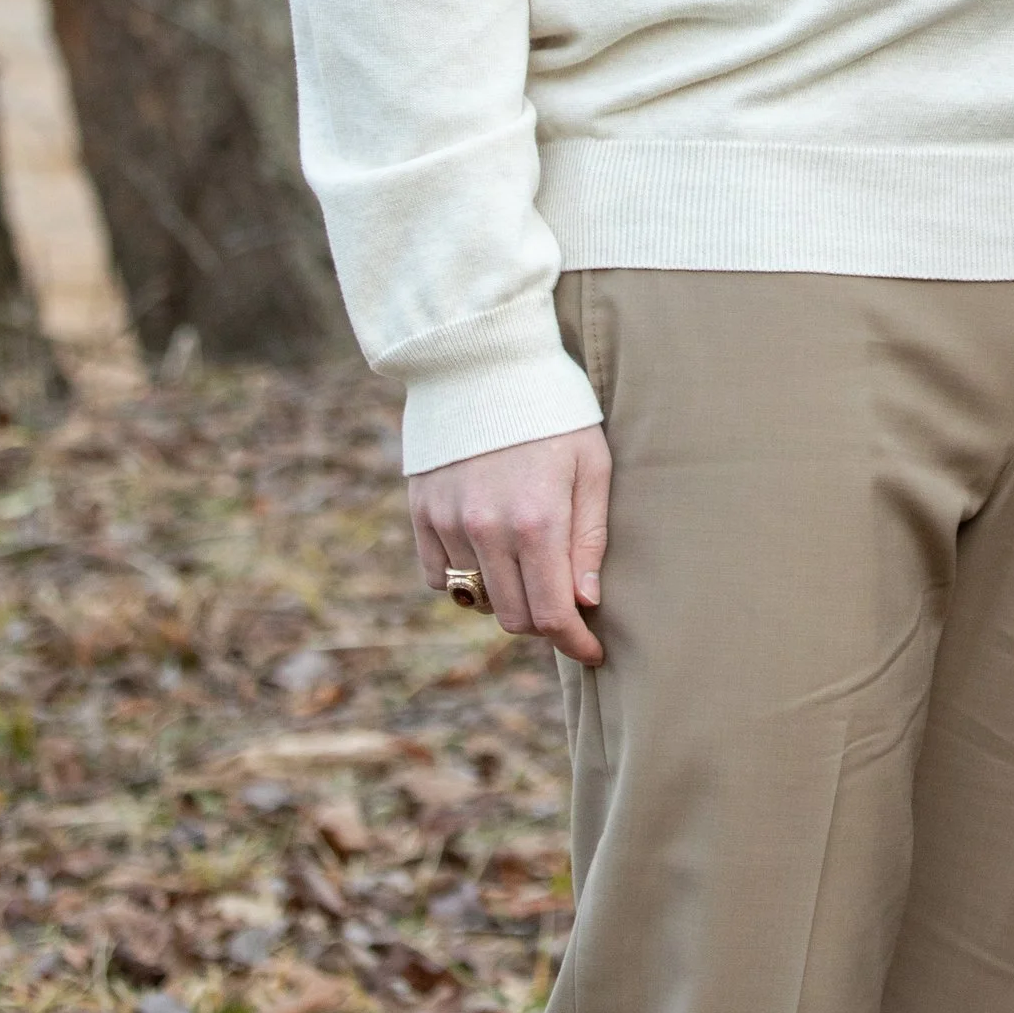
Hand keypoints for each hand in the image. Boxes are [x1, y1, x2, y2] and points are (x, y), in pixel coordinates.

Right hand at [409, 424, 609, 666]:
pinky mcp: (421, 514)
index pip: (552, 614)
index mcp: (538, 521)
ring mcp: (448, 524)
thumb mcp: (592, 465)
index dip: (575, 643)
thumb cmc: (553, 410)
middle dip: (546, 622)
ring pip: (477, 600)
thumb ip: (590, 538)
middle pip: (514, 617)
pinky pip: (439, 578)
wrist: (483, 360)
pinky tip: (489, 555)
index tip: (592, 652)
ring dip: (507, 598)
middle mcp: (487, 530)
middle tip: (566, 602)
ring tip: (530, 567)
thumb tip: (586, 602)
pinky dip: (465, 580)